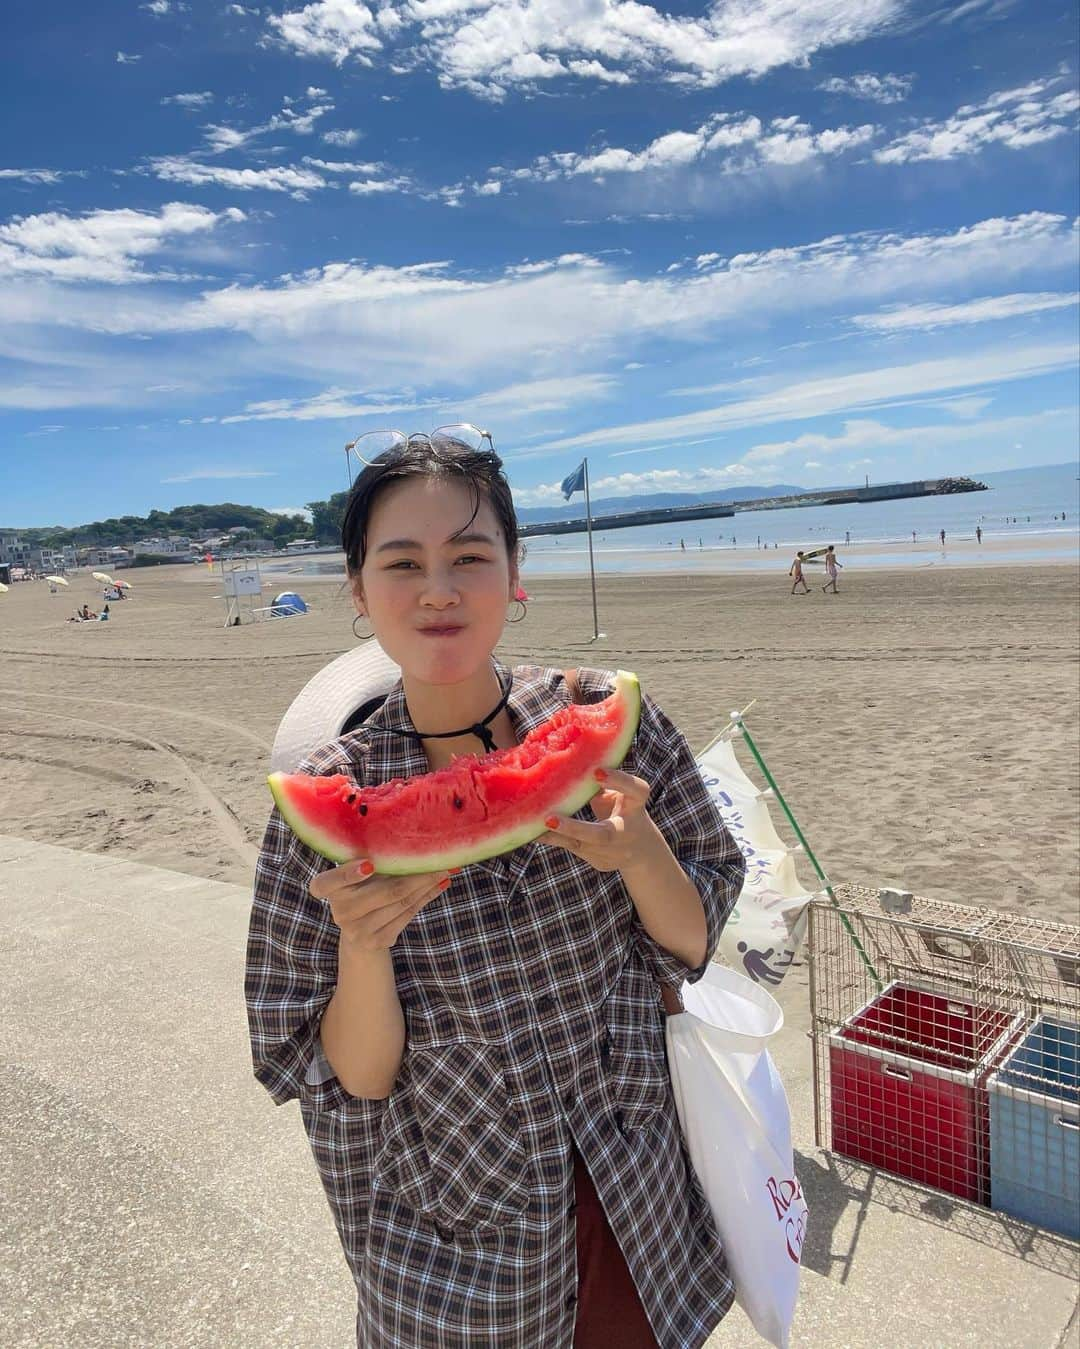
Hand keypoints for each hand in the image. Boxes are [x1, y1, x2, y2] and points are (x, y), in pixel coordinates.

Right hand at [309, 858, 457, 951]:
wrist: (359, 933)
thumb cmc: (361, 888)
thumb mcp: (358, 873)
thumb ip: (372, 857)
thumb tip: (411, 837)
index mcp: (329, 889)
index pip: (326, 884)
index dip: (346, 875)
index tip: (369, 864)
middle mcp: (341, 911)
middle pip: (384, 892)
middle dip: (416, 875)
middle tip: (438, 859)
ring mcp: (358, 930)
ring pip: (401, 903)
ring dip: (427, 884)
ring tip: (445, 869)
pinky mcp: (378, 940)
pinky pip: (408, 915)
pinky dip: (426, 897)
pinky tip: (440, 884)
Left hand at [536, 767, 659, 872]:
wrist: (641, 849)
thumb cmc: (623, 809)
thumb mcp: (618, 794)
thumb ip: (599, 784)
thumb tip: (567, 763)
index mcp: (636, 804)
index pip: (635, 789)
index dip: (618, 781)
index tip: (596, 771)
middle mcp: (628, 831)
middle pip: (602, 834)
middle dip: (575, 828)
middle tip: (549, 819)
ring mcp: (614, 852)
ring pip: (582, 846)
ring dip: (556, 835)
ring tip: (533, 825)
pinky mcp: (600, 863)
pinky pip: (574, 849)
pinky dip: (553, 840)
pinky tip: (532, 833)